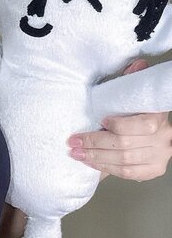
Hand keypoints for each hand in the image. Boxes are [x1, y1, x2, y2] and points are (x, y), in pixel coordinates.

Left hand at [68, 59, 171, 180]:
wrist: (157, 135)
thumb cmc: (140, 112)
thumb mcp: (137, 96)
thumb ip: (134, 82)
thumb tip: (137, 64)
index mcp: (159, 118)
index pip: (142, 125)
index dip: (120, 124)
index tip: (102, 120)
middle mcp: (163, 139)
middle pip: (125, 145)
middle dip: (95, 143)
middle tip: (74, 142)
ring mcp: (159, 157)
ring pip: (123, 161)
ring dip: (95, 157)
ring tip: (77, 153)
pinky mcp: (152, 170)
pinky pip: (126, 173)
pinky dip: (105, 168)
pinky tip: (90, 163)